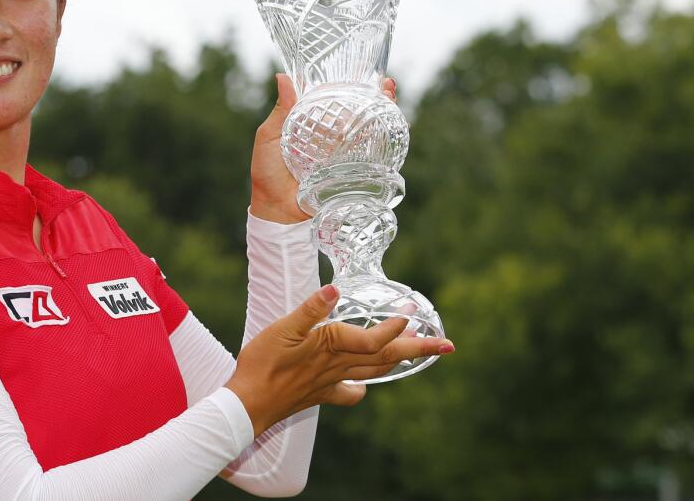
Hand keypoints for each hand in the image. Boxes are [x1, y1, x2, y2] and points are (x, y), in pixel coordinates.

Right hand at [223, 284, 452, 436]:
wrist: (248, 405)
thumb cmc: (262, 364)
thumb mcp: (281, 329)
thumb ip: (310, 310)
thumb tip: (334, 289)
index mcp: (330, 346)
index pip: (374, 338)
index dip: (395, 326)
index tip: (412, 313)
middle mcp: (337, 366)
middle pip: (386, 356)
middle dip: (418, 349)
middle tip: (446, 344)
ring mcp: (331, 382)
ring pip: (375, 371)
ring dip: (401, 361)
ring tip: (419, 354)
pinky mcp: (321, 393)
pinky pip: (351, 390)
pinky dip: (364, 385)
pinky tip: (365, 383)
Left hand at [249, 75, 398, 223]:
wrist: (278, 211)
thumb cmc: (268, 174)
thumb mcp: (269, 138)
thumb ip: (281, 111)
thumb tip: (283, 76)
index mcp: (311, 126)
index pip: (333, 101)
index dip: (348, 86)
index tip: (361, 72)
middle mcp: (330, 138)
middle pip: (356, 112)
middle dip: (374, 96)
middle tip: (384, 84)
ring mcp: (342, 155)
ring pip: (368, 129)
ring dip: (383, 112)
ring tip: (390, 97)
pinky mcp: (351, 172)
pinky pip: (372, 154)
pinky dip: (386, 140)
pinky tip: (396, 126)